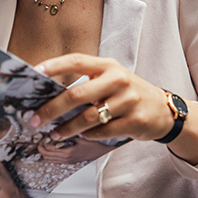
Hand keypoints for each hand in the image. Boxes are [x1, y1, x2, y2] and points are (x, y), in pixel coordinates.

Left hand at [30, 53, 173, 143]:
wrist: (163, 109)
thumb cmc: (126, 92)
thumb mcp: (110, 78)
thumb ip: (85, 82)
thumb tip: (48, 95)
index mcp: (107, 66)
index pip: (77, 61)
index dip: (54, 66)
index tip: (34, 73)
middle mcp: (118, 80)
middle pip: (76, 95)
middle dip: (51, 109)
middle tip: (35, 119)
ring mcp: (128, 100)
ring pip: (88, 117)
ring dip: (67, 128)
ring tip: (54, 134)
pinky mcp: (135, 121)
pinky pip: (103, 131)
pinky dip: (89, 135)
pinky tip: (81, 136)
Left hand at [37, 136, 113, 163]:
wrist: (104, 152)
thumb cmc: (95, 142)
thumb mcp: (83, 133)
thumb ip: (70, 129)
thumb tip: (59, 122)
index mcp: (68, 152)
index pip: (49, 149)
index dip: (42, 141)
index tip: (40, 134)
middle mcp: (66, 158)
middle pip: (46, 155)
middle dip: (40, 147)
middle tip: (38, 138)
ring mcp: (67, 160)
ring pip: (48, 159)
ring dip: (43, 152)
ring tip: (40, 142)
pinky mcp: (68, 161)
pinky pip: (53, 161)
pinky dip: (48, 155)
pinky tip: (47, 149)